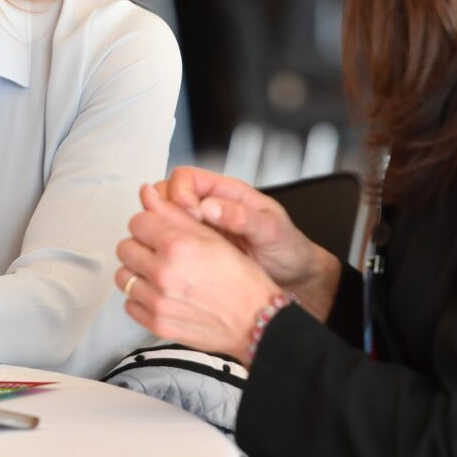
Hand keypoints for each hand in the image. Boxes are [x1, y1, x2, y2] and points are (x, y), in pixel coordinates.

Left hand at [116, 184, 280, 360]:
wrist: (254, 322)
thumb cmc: (242, 282)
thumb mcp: (213, 237)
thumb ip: (174, 213)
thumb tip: (148, 194)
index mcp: (177, 245)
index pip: (137, 221)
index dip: (150, 223)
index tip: (159, 230)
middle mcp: (163, 272)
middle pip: (125, 248)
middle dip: (141, 246)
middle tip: (160, 252)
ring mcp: (158, 301)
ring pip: (123, 277)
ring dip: (137, 272)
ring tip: (159, 273)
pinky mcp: (156, 323)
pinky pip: (130, 304)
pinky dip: (141, 299)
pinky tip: (161, 294)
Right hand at [158, 167, 340, 319]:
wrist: (295, 279)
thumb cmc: (288, 249)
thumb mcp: (271, 230)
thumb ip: (242, 217)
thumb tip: (209, 206)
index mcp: (226, 192)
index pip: (185, 177)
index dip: (180, 192)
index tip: (191, 215)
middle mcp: (209, 206)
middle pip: (166, 195)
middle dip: (162, 211)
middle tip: (176, 233)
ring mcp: (200, 229)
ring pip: (164, 220)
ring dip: (162, 231)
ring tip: (175, 249)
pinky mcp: (196, 251)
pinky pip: (171, 244)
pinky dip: (166, 250)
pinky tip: (177, 263)